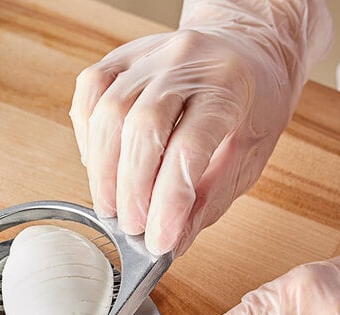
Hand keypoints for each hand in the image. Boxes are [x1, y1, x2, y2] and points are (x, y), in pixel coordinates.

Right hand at [70, 0, 331, 254]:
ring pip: (109, 113)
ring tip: (112, 206)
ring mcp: (149, 54)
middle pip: (142, 127)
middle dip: (131, 190)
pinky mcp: (121, 57)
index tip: (158, 242)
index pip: (190, 148)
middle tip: (132, 227)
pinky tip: (101, 165)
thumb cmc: (251, 103)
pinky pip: (90, 93)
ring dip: (104, 171)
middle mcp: (186, 59)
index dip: (169, 202)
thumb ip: (210, 199)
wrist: (246, 48)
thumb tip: (174, 242)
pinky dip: (88, 137)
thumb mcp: (250, 155)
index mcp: (229, 84)